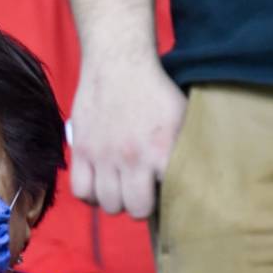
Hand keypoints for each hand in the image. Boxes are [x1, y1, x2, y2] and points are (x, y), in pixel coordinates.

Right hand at [69, 57, 185, 217]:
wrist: (118, 63)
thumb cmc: (153, 91)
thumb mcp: (181, 119)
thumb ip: (183, 151)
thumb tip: (192, 180)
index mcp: (161, 151)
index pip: (165, 200)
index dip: (167, 202)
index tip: (166, 194)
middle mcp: (131, 158)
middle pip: (134, 209)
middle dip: (139, 205)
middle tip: (141, 192)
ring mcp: (103, 156)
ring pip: (107, 204)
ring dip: (115, 200)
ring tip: (119, 187)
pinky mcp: (81, 150)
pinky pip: (80, 191)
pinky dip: (90, 194)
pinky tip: (98, 184)